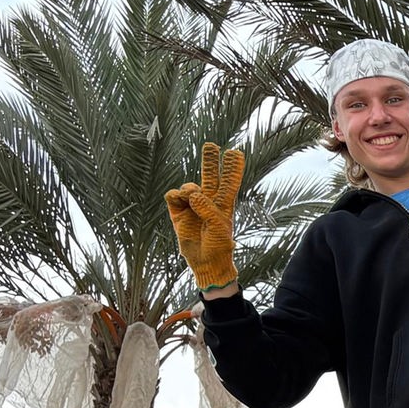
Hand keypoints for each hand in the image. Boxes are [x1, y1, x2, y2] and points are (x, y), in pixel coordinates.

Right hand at [166, 142, 245, 291]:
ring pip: (189, 186)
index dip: (232, 168)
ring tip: (191, 196)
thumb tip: (193, 193)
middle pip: (210, 175)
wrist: (205, 262)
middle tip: (210, 145)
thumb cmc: (218, 246)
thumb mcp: (219, 227)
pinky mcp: (178, 213)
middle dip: (210, 160)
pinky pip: (173, 196)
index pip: (229, 181)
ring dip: (189, 188)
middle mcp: (208, 201)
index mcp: (224, 203)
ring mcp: (192, 206)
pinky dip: (175, 195)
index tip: (235, 153)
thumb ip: (208, 208)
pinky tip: (180, 200)